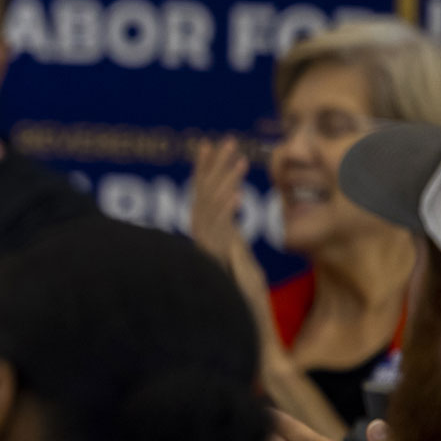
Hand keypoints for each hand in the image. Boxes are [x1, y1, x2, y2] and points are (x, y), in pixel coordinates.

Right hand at [188, 136, 250, 263]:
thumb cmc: (233, 271)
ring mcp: (205, 237)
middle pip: (206, 189)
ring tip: (242, 163)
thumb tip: (232, 193)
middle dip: (217, 163)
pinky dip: (228, 208)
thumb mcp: (229, 238)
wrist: (229, 298)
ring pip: (214, 203)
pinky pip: (221, 225)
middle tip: (230, 142)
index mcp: (200, 220)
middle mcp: (198, 225)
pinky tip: (238, 195)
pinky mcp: (214, 249)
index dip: (202, 165)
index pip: (200, 187)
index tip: (206, 144)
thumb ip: (226, 217)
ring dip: (227, 181)